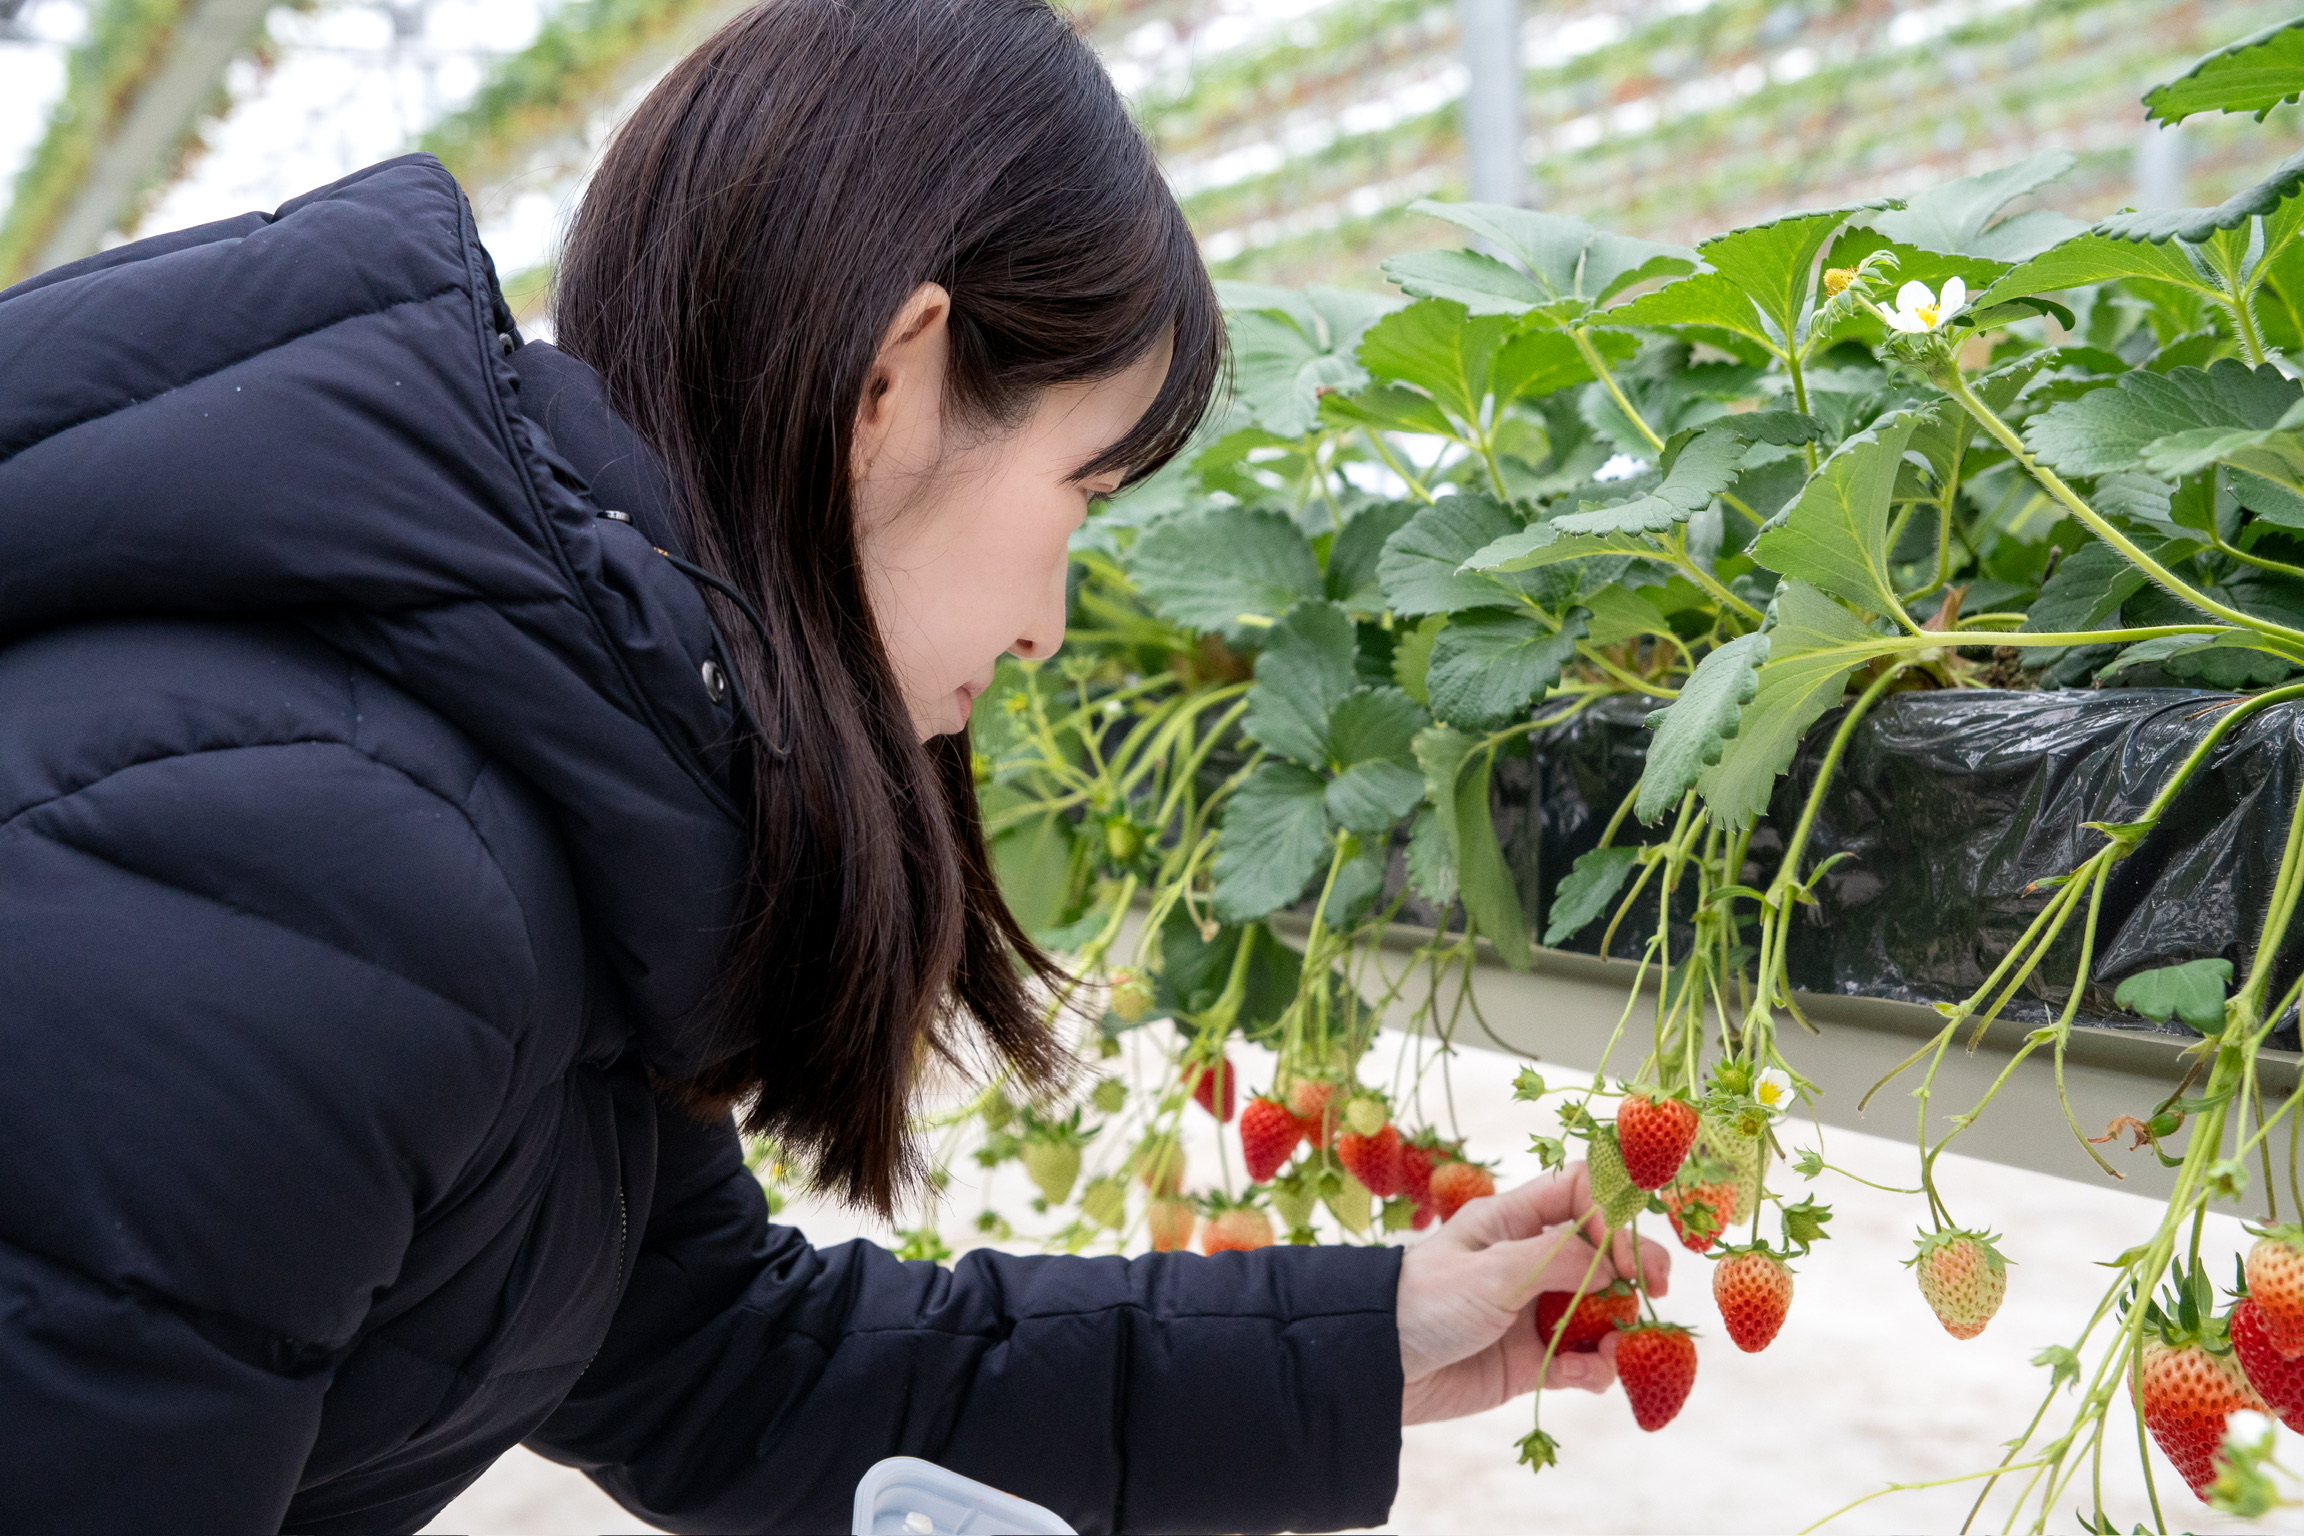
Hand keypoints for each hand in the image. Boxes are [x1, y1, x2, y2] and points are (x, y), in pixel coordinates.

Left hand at [1395, 1162, 1670, 1424]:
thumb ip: (1558, 1262)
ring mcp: (1531, 1310)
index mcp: (1512, 1220)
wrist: (1377, 1366)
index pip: (1579, 1191)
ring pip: (1599, 1310)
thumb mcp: (1491, 1270)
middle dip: (1635, 1269)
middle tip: (1655, 1295)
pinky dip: (1593, 1368)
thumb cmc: (1423, 1302)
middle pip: (1603, 1251)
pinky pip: (1580, 1359)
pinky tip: (1586, 1374)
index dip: (1613, 1212)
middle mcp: (1528, 1260)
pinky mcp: (1530, 1360)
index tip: (1628, 1251)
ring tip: (1617, 1348)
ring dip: (1619, 1328)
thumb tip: (1614, 1269)